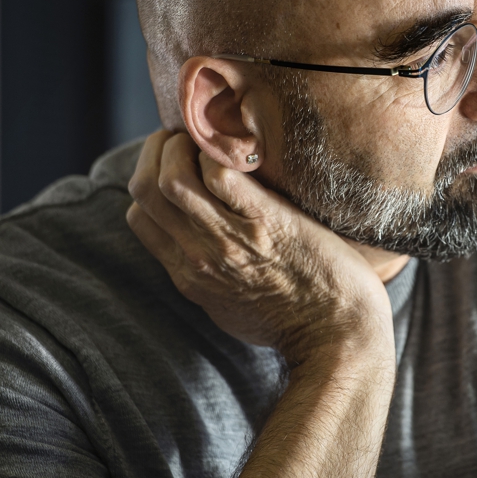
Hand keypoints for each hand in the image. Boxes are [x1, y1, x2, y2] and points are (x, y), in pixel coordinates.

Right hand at [126, 130, 392, 364]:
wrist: (337, 338)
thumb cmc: (293, 323)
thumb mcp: (229, 307)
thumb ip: (206, 275)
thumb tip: (199, 247)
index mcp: (188, 275)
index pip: (139, 214)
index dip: (150, 178)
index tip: (176, 162)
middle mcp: (200, 255)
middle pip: (146, 188)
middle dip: (158, 149)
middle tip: (187, 138)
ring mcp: (231, 239)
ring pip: (173, 177)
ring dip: (185, 145)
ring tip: (211, 139)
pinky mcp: (267, 222)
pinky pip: (223, 176)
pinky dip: (222, 154)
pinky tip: (244, 153)